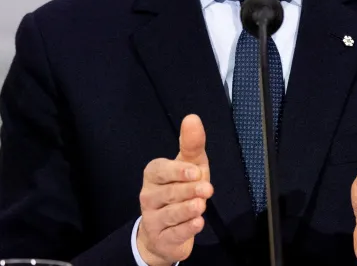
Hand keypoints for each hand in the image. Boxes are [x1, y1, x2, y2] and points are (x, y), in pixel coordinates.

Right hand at [136, 114, 213, 265]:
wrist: (167, 231)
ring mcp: (153, 219)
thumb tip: (192, 118)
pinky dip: (186, 229)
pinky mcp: (161, 238)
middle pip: (168, 192)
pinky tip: (197, 223)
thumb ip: (191, 144)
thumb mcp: (190, 165)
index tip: (195, 171)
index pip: (160, 170)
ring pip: (170, 214)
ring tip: (201, 206)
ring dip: (186, 209)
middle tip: (207, 189)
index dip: (177, 171)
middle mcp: (148, 196)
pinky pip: (173, 234)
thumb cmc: (180, 189)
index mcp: (153, 175)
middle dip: (188, 190)